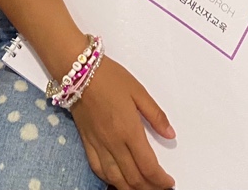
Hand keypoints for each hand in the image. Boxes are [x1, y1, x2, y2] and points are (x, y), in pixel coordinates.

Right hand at [71, 57, 174, 189]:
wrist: (77, 70)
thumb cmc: (107, 77)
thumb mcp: (138, 91)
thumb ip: (156, 115)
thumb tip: (170, 133)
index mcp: (129, 130)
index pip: (148, 167)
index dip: (161, 180)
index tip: (169, 182)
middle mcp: (113, 142)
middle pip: (134, 178)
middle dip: (149, 188)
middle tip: (159, 187)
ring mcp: (98, 144)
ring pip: (115, 178)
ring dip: (130, 188)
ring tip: (142, 188)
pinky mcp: (86, 141)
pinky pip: (97, 168)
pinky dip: (109, 180)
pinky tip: (117, 180)